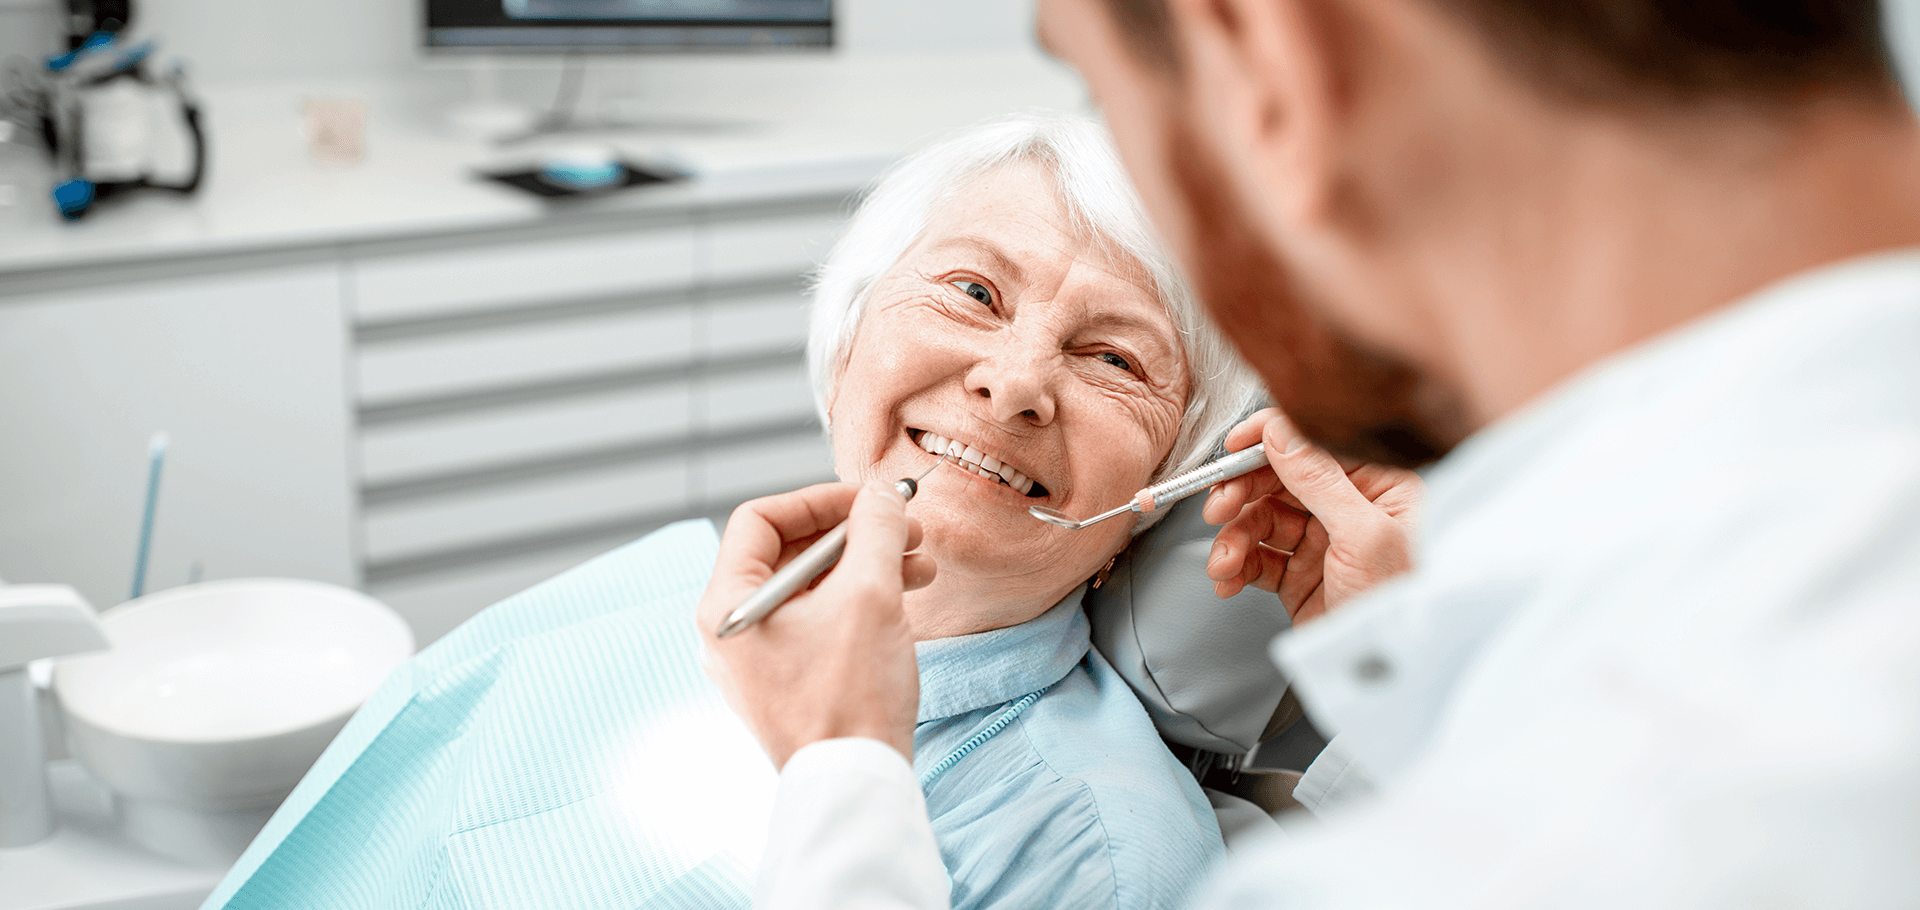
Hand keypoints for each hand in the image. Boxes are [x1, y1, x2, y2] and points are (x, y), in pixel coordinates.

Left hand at [696, 480, 937, 767]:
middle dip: (854, 534)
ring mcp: (757, 659)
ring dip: (866, 566)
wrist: (856, 782)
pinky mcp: (786, 681)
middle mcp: (732, 630)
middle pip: (789, 552)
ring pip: (812, 588)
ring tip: (919, 563)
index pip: (760, 519)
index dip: (819, 500)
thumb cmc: (850, 696)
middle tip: (906, 528)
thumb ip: (876, 530)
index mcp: (727, 605)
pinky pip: (818, 622)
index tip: (869, 500)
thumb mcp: (869, 594)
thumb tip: (884, 493)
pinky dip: (858, 602)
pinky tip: (904, 596)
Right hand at [1203, 409, 1422, 623]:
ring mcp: (1322, 542)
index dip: (1268, 442)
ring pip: (1261, 521)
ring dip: (1233, 540)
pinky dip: (1237, 567)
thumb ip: (1320, 480)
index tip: (1234, 448)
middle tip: (1217, 509)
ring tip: (1224, 563)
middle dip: (1241, 495)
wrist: (1388, 670)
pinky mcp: (1301, 575)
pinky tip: (1228, 579)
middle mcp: (1348, 508)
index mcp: (1378, 485)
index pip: (1313, 445)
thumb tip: (1282, 434)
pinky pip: (1258, 558)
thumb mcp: (1363, 535)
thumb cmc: (1400, 606)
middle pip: (1278, 481)